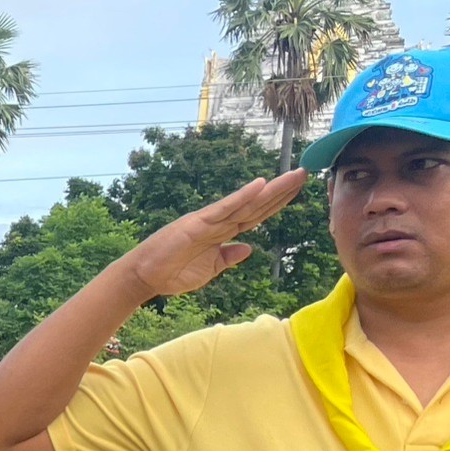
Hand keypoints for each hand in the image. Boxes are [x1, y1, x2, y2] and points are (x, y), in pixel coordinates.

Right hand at [120, 170, 309, 298]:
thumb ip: (228, 257)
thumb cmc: (172, 274)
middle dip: (281, 191)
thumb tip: (249, 248)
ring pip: (246, 203)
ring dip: (271, 190)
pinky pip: (224, 208)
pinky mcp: (197, 223)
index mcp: (222, 234)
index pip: (255, 216)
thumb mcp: (209, 269)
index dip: (277, 203)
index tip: (296, 191)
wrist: (145, 277)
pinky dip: (242, 197)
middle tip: (304, 173)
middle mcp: (218, 222)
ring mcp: (209, 221)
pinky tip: (259, 185)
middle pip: (256, 205)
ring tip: (294, 176)